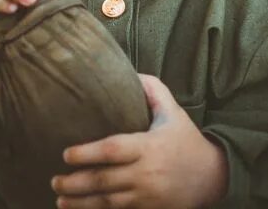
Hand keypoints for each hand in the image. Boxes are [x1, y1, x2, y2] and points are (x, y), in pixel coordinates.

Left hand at [51, 74, 227, 207]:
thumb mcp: (173, 111)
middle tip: (54, 180)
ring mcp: (148, 197)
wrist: (213, 176)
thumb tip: (131, 71)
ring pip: (107, 203)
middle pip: (104, 180)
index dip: (87, 153)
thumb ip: (153, 90)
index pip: (113, 150)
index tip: (66, 154)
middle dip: (75, 182)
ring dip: (80, 203)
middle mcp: (147, 174)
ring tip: (60, 199)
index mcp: (149, 146)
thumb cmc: (186, 139)